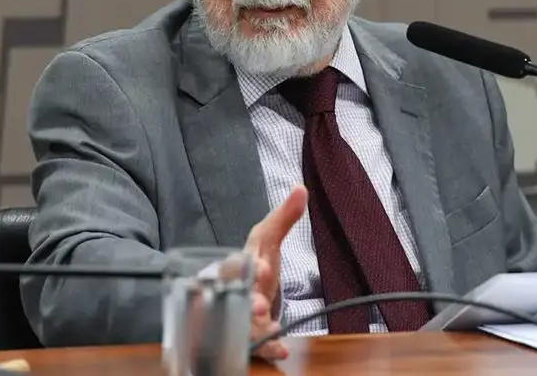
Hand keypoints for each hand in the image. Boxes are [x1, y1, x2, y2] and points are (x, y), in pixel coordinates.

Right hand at [244, 185, 307, 360]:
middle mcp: (236, 290)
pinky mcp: (251, 333)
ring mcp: (241, 313)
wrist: (245, 289)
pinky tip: (281, 348)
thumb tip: (300, 187)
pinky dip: (268, 347)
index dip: (248, 266)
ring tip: (270, 327)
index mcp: (239, 264)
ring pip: (241, 323)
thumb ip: (285, 216)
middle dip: (247, 300)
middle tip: (260, 304)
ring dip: (254, 326)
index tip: (263, 268)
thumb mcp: (269, 238)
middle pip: (235, 297)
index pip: (237, 263)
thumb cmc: (255, 260)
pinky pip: (256, 345)